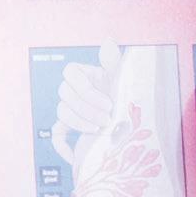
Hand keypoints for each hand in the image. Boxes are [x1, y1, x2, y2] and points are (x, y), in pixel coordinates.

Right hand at [52, 45, 122, 160]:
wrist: (138, 130)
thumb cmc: (130, 100)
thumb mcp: (124, 80)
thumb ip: (114, 61)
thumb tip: (107, 40)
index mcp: (85, 75)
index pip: (70, 73)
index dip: (85, 89)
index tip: (107, 103)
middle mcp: (75, 91)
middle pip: (64, 93)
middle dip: (86, 108)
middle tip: (108, 119)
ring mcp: (71, 111)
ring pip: (62, 112)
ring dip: (79, 122)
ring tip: (100, 131)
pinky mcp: (70, 130)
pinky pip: (58, 135)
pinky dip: (63, 146)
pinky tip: (75, 155)